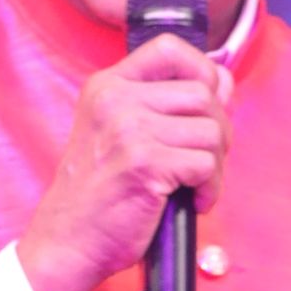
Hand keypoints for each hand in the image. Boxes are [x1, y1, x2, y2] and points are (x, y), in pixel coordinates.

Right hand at [16, 36, 231, 290]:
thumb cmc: (98, 196)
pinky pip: (206, 164)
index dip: (201, 69)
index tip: (208, 102)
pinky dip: (210, 189)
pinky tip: (194, 203)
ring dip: (217, 163)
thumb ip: (166, 104)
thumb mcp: (120, 134)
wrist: (67, 242)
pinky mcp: (145, 163)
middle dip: (219, 129)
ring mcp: (129, 130)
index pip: (168, 48)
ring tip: (198, 186)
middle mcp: (116, 100)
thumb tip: (222, 79)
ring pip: (210, 129)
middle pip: (201, 93)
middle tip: (206, 161)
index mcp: (107, 86)